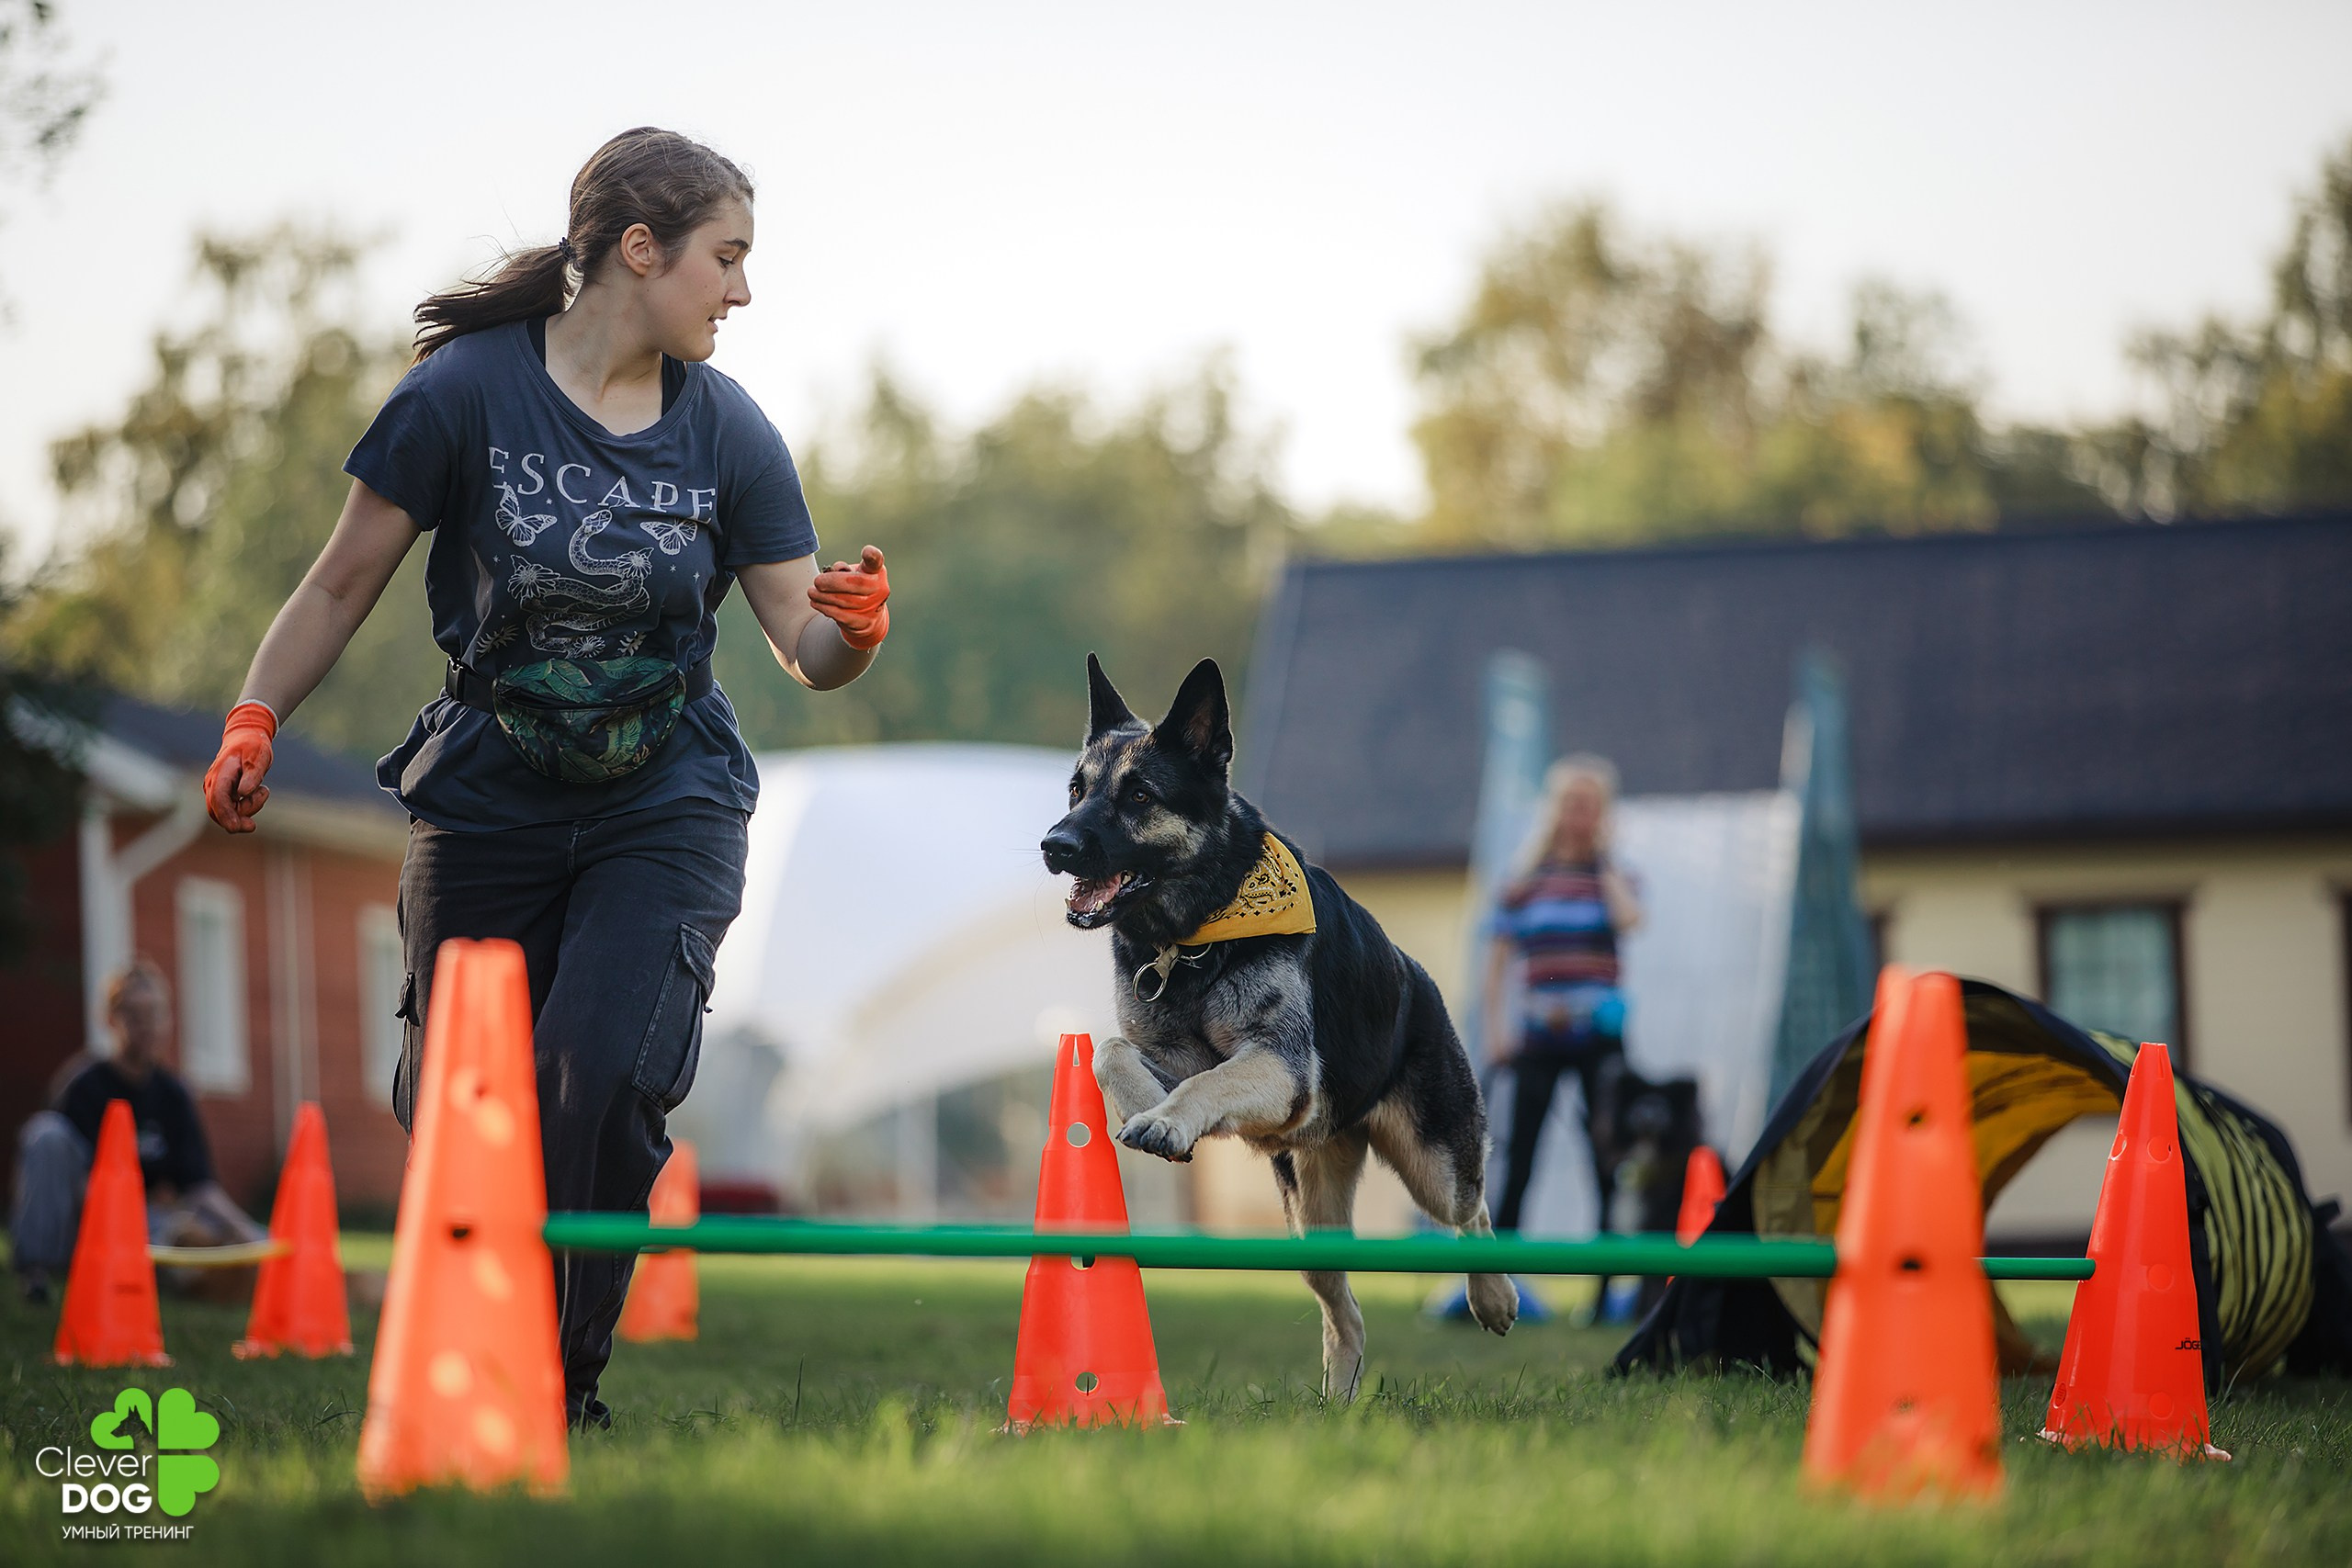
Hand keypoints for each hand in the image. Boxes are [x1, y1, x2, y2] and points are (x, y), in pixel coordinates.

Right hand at [202, 702, 276, 832]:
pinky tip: (258, 791)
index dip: (225, 815)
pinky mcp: (224, 796)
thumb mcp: (259, 756)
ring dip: (249, 808)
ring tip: (262, 788)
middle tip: (255, 820)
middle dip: (238, 819)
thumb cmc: (253, 747)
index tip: (235, 828)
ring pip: (229, 814)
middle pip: (219, 813)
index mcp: (220, 774)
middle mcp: (213, 785)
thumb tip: (244, 793)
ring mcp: (216, 792)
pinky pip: (234, 811)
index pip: (218, 799)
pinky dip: (248, 807)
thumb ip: (252, 774)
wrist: (246, 739)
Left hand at [807, 544, 889, 649]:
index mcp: (876, 571)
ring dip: (823, 596)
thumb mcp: (852, 574)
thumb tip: (833, 570)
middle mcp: (879, 588)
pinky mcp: (864, 622)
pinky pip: (842, 615)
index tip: (867, 551)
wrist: (867, 616)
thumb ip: (842, 569)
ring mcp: (874, 607)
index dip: (873, 556)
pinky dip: (825, 608)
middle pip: (857, 583)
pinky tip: (815, 603)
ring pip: (845, 601)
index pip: (876, 562)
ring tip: (811, 592)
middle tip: (816, 581)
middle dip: (832, 582)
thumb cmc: (856, 588)